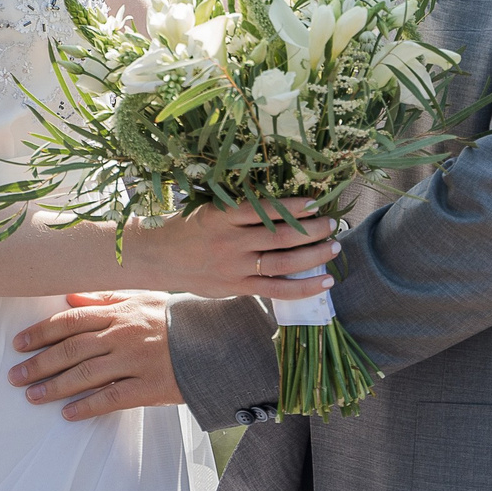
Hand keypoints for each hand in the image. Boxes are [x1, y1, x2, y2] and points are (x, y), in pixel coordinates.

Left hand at [9, 292, 182, 420]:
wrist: (216, 342)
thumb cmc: (175, 319)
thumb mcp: (142, 299)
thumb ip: (105, 298)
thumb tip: (70, 298)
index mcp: (118, 313)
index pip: (70, 322)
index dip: (41, 333)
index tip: (18, 344)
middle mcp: (122, 336)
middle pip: (71, 350)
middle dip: (39, 363)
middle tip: (15, 376)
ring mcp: (135, 362)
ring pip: (86, 375)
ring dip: (55, 387)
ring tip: (32, 396)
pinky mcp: (149, 387)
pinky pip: (111, 398)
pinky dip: (87, 406)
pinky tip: (68, 413)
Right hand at [120, 197, 338, 299]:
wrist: (156, 258)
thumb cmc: (186, 227)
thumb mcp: (208, 208)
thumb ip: (238, 208)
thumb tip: (279, 200)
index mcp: (224, 216)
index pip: (266, 209)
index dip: (295, 206)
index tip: (317, 201)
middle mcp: (232, 242)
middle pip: (282, 236)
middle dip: (313, 229)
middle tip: (334, 223)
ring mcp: (236, 267)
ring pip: (284, 263)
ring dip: (314, 255)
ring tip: (335, 246)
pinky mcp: (238, 287)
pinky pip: (277, 290)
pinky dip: (304, 287)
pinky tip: (325, 281)